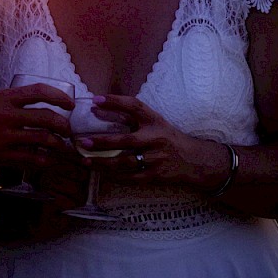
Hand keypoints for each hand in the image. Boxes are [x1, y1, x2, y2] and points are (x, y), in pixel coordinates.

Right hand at [0, 85, 73, 169]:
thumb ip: (6, 102)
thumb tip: (24, 106)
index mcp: (3, 97)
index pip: (38, 91)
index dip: (59, 96)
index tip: (69, 103)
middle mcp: (7, 115)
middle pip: (47, 117)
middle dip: (64, 126)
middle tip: (69, 131)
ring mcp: (5, 136)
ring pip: (42, 140)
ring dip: (58, 146)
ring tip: (64, 149)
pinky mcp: (1, 155)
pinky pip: (30, 159)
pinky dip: (43, 161)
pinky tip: (48, 162)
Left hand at [78, 95, 228, 190]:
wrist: (194, 160)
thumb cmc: (168, 138)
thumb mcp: (155, 122)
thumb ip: (131, 117)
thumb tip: (98, 109)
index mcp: (154, 121)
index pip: (134, 106)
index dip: (115, 102)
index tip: (95, 100)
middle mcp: (156, 138)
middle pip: (126, 140)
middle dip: (102, 141)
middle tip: (83, 141)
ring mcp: (156, 158)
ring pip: (125, 162)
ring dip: (103, 162)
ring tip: (86, 160)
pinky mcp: (155, 176)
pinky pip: (131, 177)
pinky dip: (115, 176)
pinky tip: (102, 174)